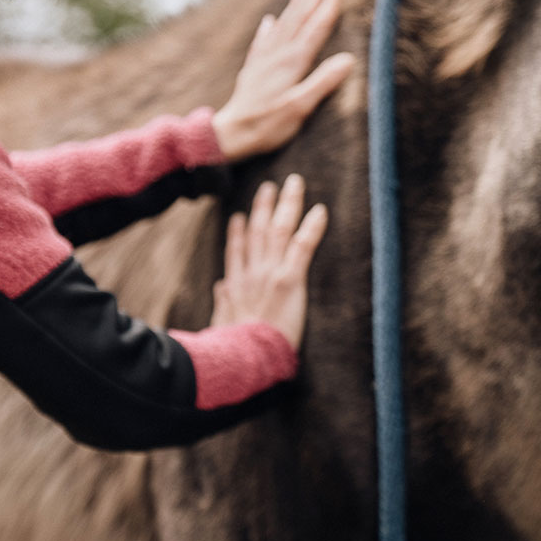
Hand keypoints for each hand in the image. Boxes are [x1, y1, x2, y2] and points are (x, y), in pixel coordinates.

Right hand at [211, 174, 328, 350]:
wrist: (243, 356)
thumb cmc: (233, 346)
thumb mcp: (221, 321)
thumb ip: (222, 301)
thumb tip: (220, 286)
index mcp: (235, 285)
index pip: (236, 251)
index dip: (239, 232)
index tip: (240, 216)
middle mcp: (251, 272)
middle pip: (258, 231)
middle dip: (264, 206)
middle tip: (270, 187)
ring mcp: (269, 273)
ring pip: (279, 230)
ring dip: (288, 204)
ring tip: (294, 184)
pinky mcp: (288, 280)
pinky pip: (302, 245)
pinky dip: (312, 226)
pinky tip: (320, 210)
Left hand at [212, 0, 354, 160]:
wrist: (230, 134)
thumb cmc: (268, 125)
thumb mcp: (301, 107)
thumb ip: (323, 81)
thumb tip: (348, 60)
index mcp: (292, 62)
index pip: (315, 28)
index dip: (328, 6)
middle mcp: (278, 55)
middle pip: (299, 18)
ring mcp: (264, 61)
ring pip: (282, 24)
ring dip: (295, 5)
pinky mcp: (253, 70)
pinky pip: (262, 41)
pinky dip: (268, 29)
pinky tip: (269, 21)